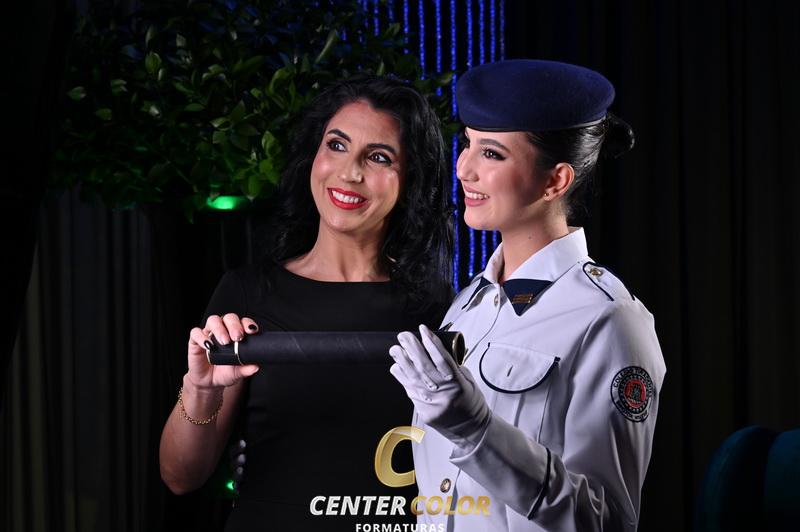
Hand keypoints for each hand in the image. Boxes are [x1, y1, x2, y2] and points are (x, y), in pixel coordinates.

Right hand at [186, 313, 259, 389]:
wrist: (208, 382)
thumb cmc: (225, 373)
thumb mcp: (237, 373)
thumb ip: (246, 370)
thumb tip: (255, 367)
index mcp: (236, 334)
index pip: (243, 322)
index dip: (247, 323)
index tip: (252, 331)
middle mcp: (223, 330)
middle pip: (229, 318)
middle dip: (234, 325)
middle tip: (237, 337)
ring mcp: (208, 333)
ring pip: (213, 320)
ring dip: (219, 328)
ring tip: (225, 342)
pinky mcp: (195, 340)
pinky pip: (195, 333)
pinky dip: (202, 337)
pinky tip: (208, 345)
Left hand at [389, 324, 490, 446]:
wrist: (471, 429)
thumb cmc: (471, 403)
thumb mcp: (467, 380)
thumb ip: (452, 366)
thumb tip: (434, 350)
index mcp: (457, 382)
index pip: (441, 358)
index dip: (431, 342)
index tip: (424, 330)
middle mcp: (442, 392)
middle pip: (423, 365)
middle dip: (412, 347)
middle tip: (405, 335)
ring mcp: (431, 402)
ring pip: (412, 377)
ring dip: (401, 360)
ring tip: (396, 348)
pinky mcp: (422, 410)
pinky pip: (408, 389)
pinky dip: (401, 376)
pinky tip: (397, 366)